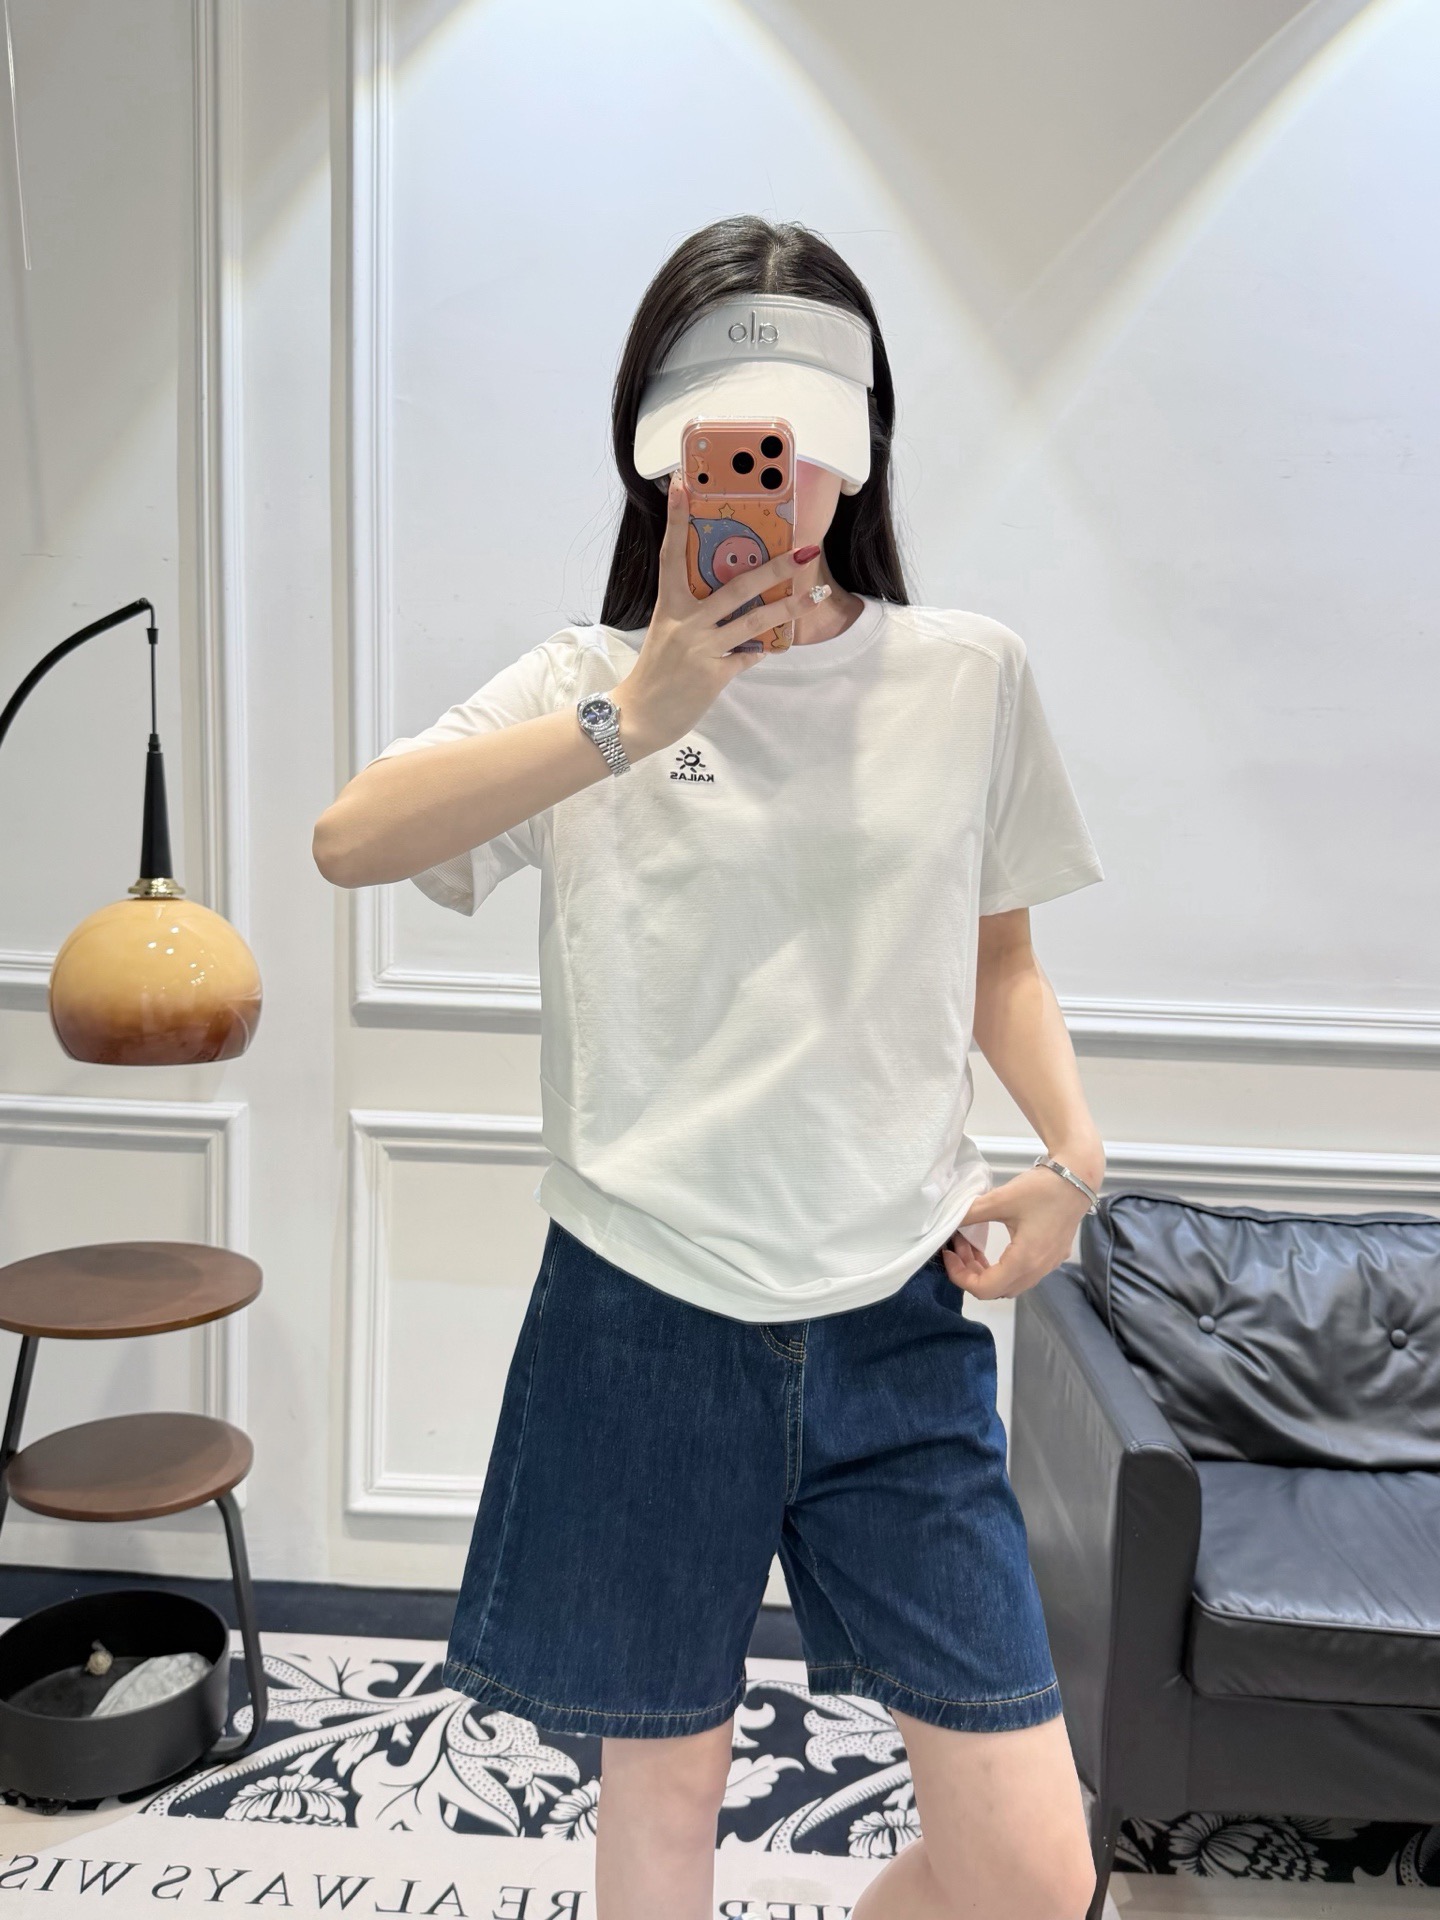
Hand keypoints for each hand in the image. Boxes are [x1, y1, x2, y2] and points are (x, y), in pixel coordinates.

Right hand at [614, 470, 809, 757]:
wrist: (640, 715)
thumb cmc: (655, 672)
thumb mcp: (667, 633)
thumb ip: (694, 614)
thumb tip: (735, 602)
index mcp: (669, 605)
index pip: (671, 554)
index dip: (675, 518)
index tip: (682, 483)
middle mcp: (685, 621)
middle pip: (736, 586)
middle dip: (775, 567)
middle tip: (804, 549)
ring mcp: (700, 648)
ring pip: (754, 620)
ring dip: (790, 607)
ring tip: (818, 594)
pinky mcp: (713, 674)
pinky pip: (749, 657)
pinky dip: (761, 652)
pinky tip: (772, 648)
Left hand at [939, 1166, 1094, 1301]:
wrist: (1078, 1177)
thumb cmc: (1042, 1189)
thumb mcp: (1000, 1200)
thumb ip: (970, 1214)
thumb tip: (947, 1222)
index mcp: (1025, 1261)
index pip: (985, 1289)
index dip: (960, 1277)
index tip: (948, 1254)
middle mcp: (1038, 1270)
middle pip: (996, 1290)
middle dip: (970, 1272)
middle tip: (957, 1246)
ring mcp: (1048, 1265)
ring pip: (1010, 1283)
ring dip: (986, 1270)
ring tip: (970, 1245)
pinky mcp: (1053, 1256)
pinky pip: (1022, 1273)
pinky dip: (1002, 1265)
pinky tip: (992, 1246)